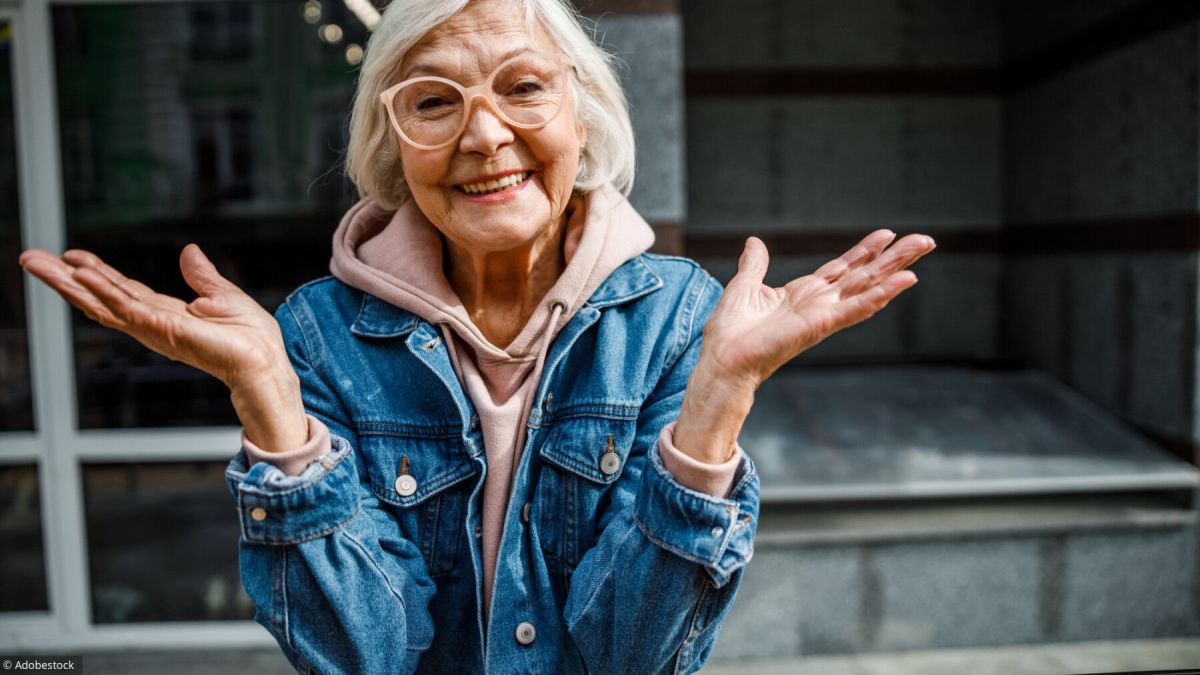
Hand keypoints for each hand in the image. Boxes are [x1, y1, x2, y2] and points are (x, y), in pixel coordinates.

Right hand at [19, 245, 307, 449]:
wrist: (265, 360)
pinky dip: (103, 290)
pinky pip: (126, 307)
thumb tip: (189, 252)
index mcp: (163, 313)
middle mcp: (151, 322)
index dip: (94, 272)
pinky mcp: (163, 329)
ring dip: (69, 282)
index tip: (70, 255)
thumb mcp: (222, 295)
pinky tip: (82, 275)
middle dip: (62, 279)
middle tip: (29, 258)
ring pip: (101, 301)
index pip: (119, 289)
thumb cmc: (250, 338)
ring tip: (39, 262)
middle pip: (98, 297)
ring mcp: (153, 328)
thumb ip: (201, 276)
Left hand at [700, 229, 934, 388]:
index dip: (864, 251)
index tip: (887, 233)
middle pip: (865, 274)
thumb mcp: (744, 286)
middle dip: (894, 257)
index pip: (843, 268)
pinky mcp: (822, 325)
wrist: (722, 359)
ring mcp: (824, 314)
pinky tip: (905, 280)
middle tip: (925, 240)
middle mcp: (820, 303)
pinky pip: (857, 307)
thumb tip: (755, 242)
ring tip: (922, 249)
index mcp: (804, 294)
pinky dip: (881, 293)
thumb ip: (755, 265)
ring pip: (868, 286)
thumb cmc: (730, 332)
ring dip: (897, 268)